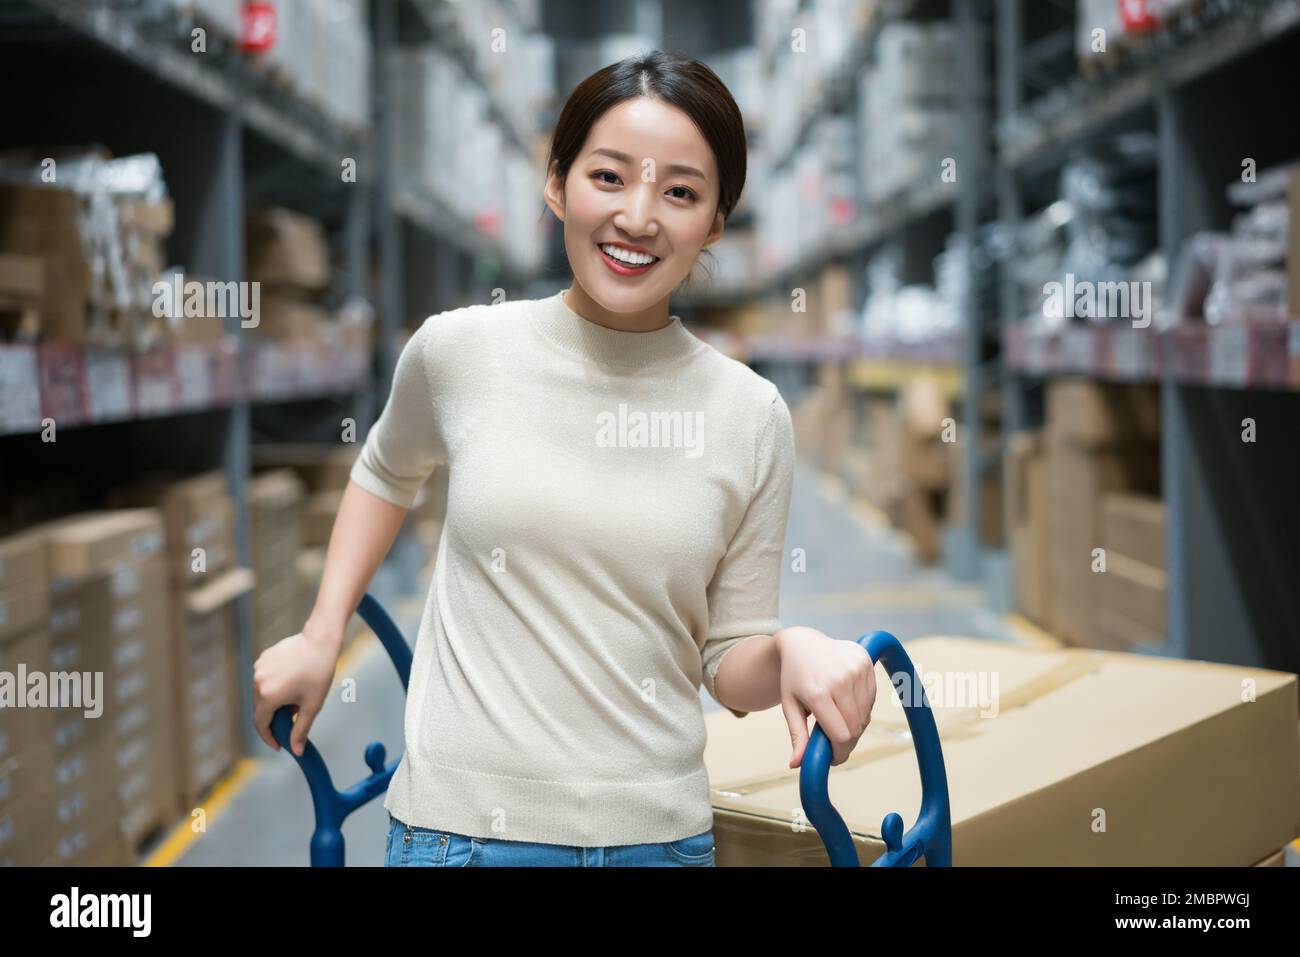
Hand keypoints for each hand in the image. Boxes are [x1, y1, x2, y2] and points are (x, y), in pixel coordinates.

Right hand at [251, 624, 340, 755]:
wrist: (320, 640)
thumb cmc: (319, 673)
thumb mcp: (312, 706)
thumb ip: (301, 730)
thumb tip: (297, 751)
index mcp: (268, 696)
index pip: (261, 724)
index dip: (269, 738)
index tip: (279, 745)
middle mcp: (258, 682)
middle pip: (261, 709)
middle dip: (274, 718)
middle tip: (292, 720)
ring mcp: (258, 669)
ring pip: (262, 694)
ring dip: (274, 701)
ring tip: (296, 697)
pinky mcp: (263, 658)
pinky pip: (265, 679)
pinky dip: (274, 686)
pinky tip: (292, 681)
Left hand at [774, 626, 875, 768]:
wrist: (802, 643)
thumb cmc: (794, 677)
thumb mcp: (790, 706)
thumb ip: (797, 736)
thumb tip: (796, 765)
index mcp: (818, 692)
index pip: (842, 735)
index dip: (839, 752)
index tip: (833, 757)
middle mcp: (839, 679)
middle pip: (856, 727)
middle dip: (847, 741)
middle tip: (835, 742)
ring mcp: (855, 668)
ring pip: (866, 715)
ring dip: (856, 724)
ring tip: (838, 719)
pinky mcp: (866, 661)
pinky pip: (872, 698)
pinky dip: (862, 708)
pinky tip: (847, 702)